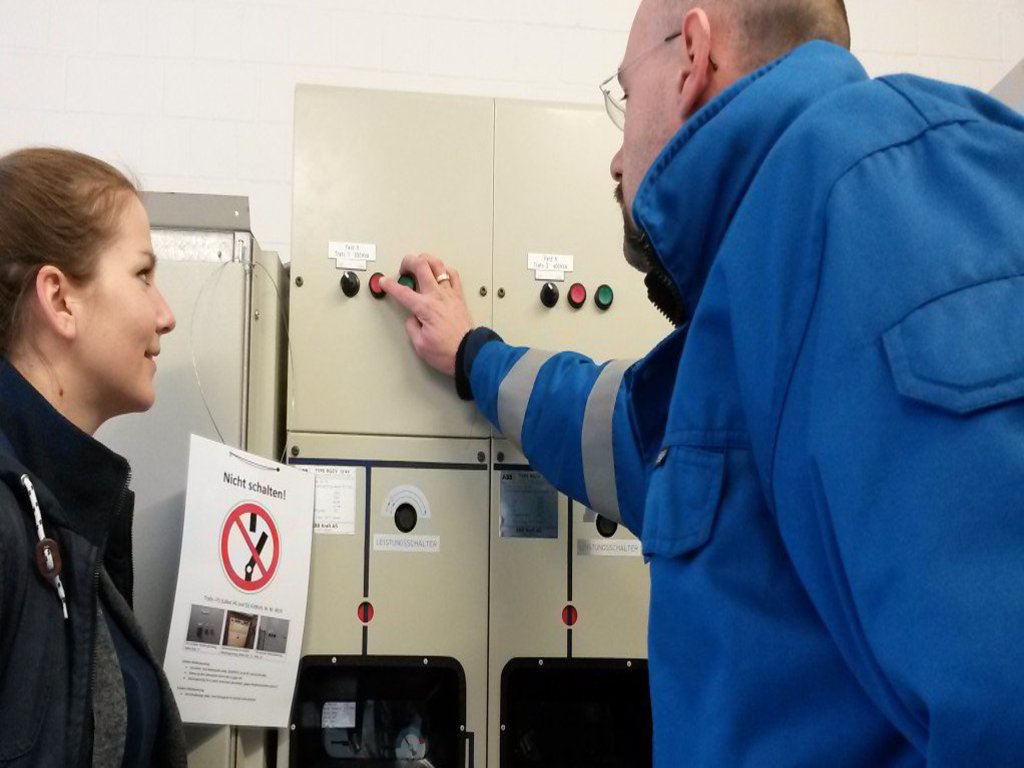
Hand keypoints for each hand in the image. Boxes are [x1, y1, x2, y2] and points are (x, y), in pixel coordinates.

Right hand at [379, 253, 472, 376]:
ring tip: (419, 267)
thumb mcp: (420, 344)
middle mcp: (438, 296)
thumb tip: (412, 317)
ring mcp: (450, 293)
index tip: (383, 282)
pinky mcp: (459, 296)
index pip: (402, 292)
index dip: (389, 285)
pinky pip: (453, 274)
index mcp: (425, 308)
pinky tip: (438, 274)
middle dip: (407, 262)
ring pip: (438, 264)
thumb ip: (411, 326)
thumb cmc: (447, 351)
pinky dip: (444, 269)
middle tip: (402, 270)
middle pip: (420, 265)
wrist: (469, 353)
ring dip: (425, 260)